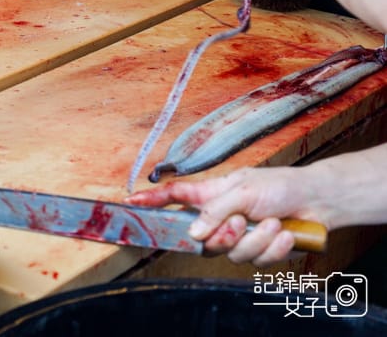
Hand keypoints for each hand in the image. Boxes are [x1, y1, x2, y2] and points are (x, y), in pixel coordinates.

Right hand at [125, 167, 321, 265]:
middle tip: (241, 222)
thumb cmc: (280, 186)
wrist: (317, 202)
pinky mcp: (257, 253)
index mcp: (210, 195)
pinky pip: (254, 261)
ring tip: (272, 223)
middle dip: (223, 235)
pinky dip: (272, 248)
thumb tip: (192, 233)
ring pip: (229, 254)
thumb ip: (213, 210)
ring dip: (255, 240)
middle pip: (201, 239)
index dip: (151, 201)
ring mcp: (237, 238)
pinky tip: (284, 234)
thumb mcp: (243, 189)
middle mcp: (219, 218)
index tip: (130, 203)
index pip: (173, 198)